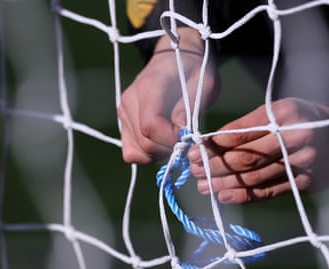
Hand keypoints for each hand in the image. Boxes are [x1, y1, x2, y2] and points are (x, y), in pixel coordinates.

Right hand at [118, 27, 219, 163]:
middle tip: (187, 140)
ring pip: (137, 151)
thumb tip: (180, 130)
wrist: (177, 55)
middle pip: (144, 143)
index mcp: (149, 88)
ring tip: (176, 138)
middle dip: (169, 149)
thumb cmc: (194, 68)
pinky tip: (163, 143)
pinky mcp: (124, 122)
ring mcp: (123, 112)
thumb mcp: (204, 83)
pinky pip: (131, 151)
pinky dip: (148, 154)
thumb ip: (190, 107)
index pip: (151, 127)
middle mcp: (130, 100)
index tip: (189, 135)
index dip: (171, 139)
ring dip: (160, 153)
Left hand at [188, 98, 328, 203]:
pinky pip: (270, 192)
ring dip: (225, 183)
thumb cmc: (305, 118)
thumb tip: (214, 141)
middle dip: (215, 165)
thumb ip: (251, 124)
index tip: (195, 150)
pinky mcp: (305, 183)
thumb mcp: (281, 109)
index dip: (214, 144)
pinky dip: (245, 196)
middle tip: (193, 170)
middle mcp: (294, 138)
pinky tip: (225, 197)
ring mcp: (302, 163)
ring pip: (254, 177)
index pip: (241, 132)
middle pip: (245, 157)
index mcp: (284, 115)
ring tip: (203, 186)